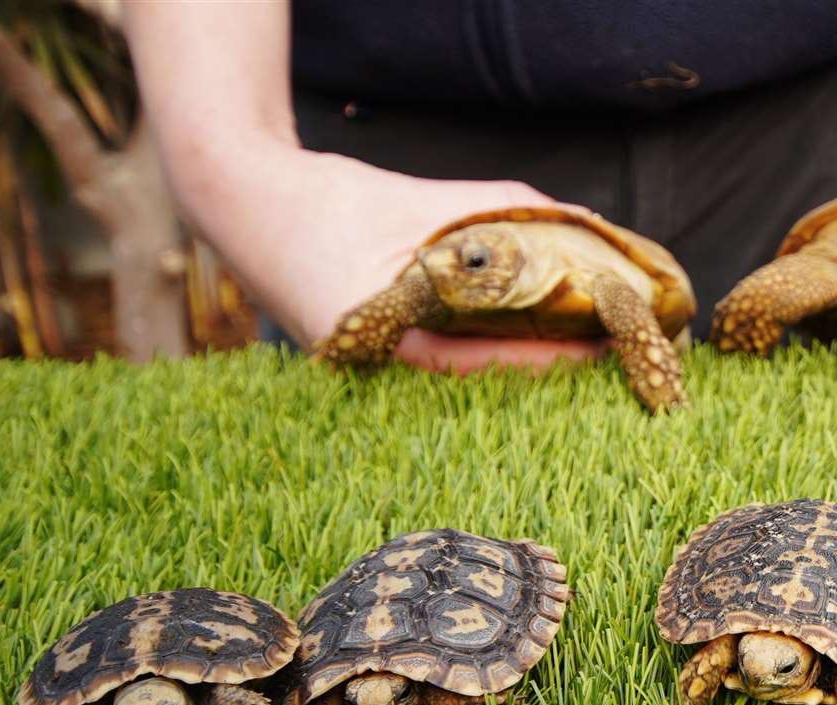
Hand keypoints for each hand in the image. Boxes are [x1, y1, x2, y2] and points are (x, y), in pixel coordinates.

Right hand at [204, 149, 606, 373]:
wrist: (235, 195)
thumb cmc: (323, 199)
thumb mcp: (422, 199)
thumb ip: (499, 209)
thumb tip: (574, 222)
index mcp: (380, 338)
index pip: (481, 363)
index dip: (545, 359)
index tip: (597, 349)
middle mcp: (373, 365)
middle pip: (476, 377)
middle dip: (538, 359)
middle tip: (601, 346)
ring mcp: (367, 362)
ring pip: (458, 366)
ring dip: (513, 351)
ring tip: (573, 336)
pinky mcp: (366, 347)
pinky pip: (435, 352)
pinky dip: (478, 337)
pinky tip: (519, 322)